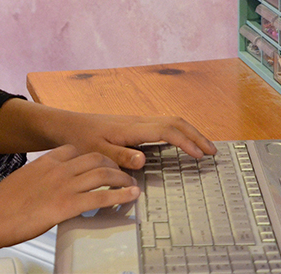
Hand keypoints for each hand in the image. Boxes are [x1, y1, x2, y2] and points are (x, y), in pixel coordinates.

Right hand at [0, 145, 138, 248]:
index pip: (74, 149)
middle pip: (95, 157)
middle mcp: (58, 169)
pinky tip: (129, 197)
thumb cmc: (1, 205)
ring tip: (131, 184)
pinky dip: (120, 196)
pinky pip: (101, 198)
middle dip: (112, 164)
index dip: (91, 154)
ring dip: (122, 179)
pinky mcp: (68, 205)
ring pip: (103, 174)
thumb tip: (43, 188)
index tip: (99, 160)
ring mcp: (64, 186)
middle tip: (120, 172)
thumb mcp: (21, 182)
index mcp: (45, 162)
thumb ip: (37, 180)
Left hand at [55, 112, 216, 169]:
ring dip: (190, 133)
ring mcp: (137, 122)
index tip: (200, 156)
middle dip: (196, 135)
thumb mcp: (96, 152)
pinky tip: (182, 143)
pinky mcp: (135, 126)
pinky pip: (164, 125)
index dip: (186, 142)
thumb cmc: (80, 140)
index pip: (167, 131)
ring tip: (204, 148)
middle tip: (213, 152)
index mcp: (132, 128)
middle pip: (175, 122)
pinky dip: (179, 132)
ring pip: (171, 121)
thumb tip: (143, 160)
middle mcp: (138, 122)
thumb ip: (119, 157)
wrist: (67, 126)